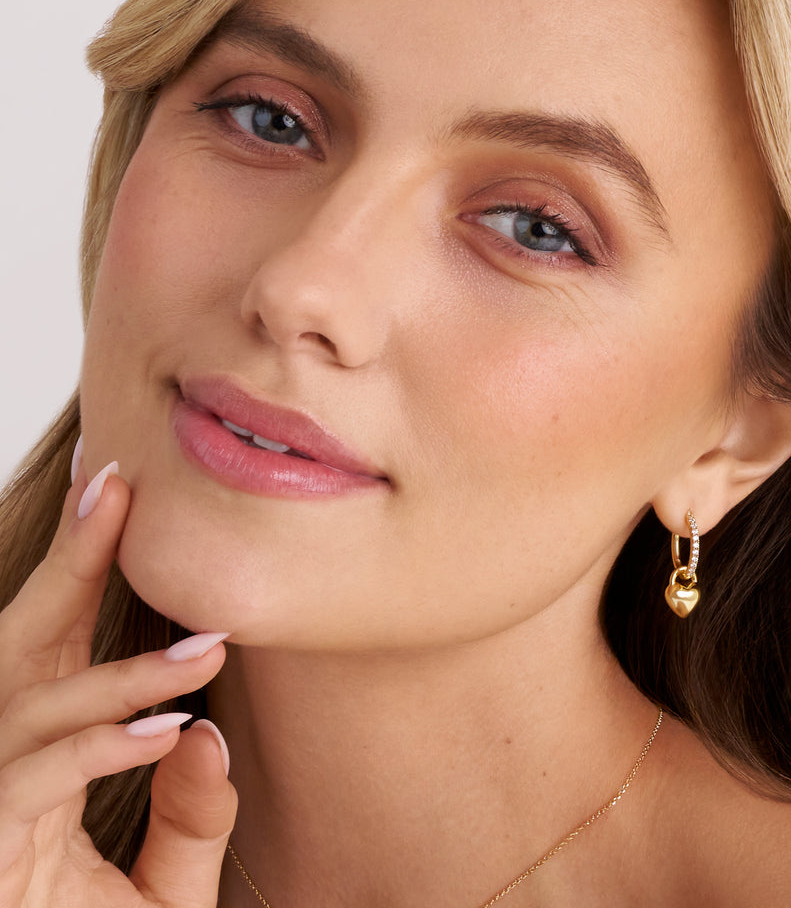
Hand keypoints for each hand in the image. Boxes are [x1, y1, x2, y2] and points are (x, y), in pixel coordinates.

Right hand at [0, 449, 236, 906]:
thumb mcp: (168, 884)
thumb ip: (193, 816)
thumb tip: (205, 736)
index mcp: (38, 754)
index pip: (58, 641)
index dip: (81, 562)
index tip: (116, 488)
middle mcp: (0, 764)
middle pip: (25, 643)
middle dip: (69, 561)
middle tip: (116, 485)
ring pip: (33, 708)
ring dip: (122, 675)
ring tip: (207, 654)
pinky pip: (31, 781)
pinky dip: (97, 750)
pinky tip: (167, 732)